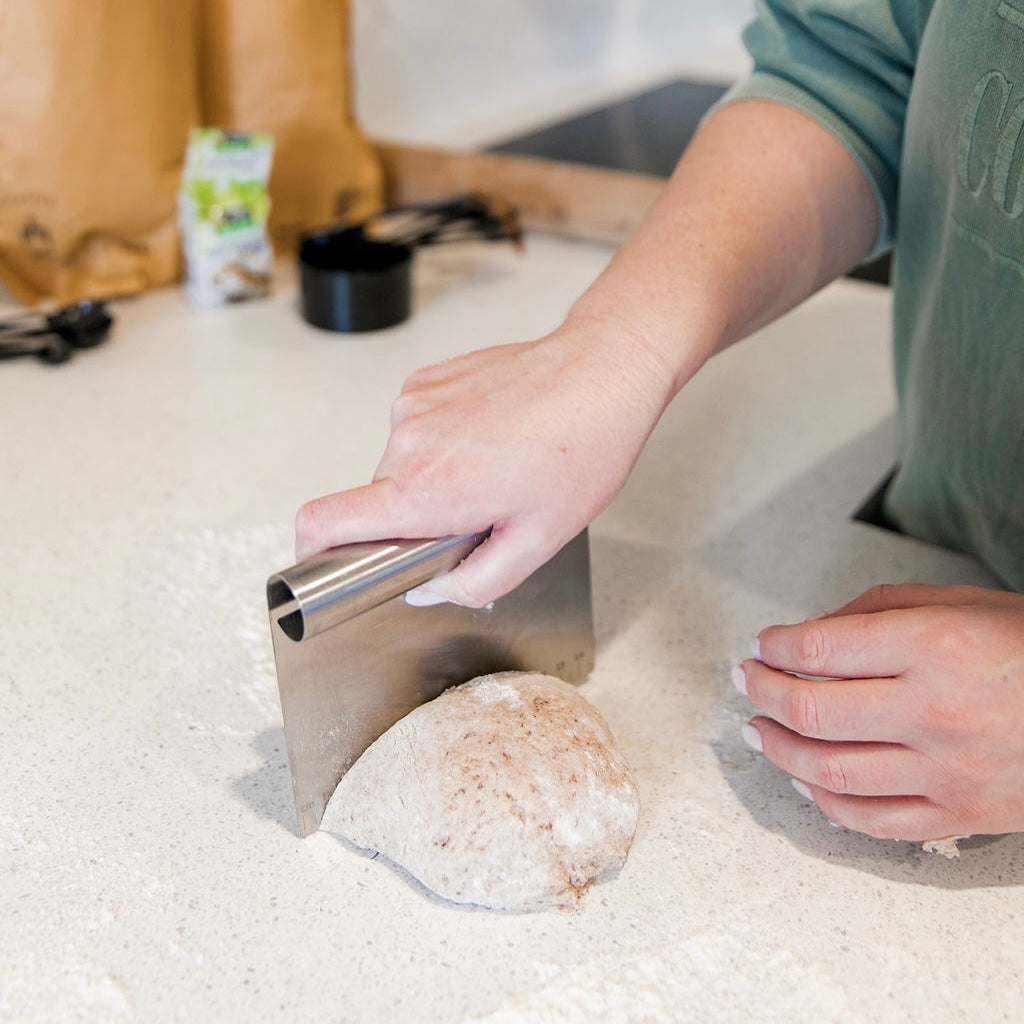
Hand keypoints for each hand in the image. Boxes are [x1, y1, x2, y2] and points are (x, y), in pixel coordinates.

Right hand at [295, 315, 674, 605]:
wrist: (602, 369)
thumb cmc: (582, 447)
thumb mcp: (539, 542)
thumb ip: (473, 583)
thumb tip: (429, 590)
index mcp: (425, 490)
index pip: (323, 522)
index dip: (314, 551)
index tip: (329, 562)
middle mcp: (407, 443)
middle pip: (375, 501)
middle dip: (414, 518)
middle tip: (478, 513)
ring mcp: (413, 404)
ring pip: (400, 465)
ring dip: (434, 478)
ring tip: (496, 468)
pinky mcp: (425, 380)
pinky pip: (417, 429)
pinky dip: (444, 443)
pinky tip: (492, 438)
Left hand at [734, 584, 1023, 840]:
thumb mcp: (957, 602)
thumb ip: (875, 612)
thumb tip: (808, 636)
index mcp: (932, 646)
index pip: (818, 651)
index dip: (775, 648)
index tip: (761, 646)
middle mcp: (934, 711)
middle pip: (811, 711)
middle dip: (763, 693)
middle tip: (747, 682)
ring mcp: (947, 771)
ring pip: (830, 770)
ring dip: (779, 750)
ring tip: (758, 731)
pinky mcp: (961, 815)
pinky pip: (872, 820)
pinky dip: (826, 802)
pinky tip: (804, 781)